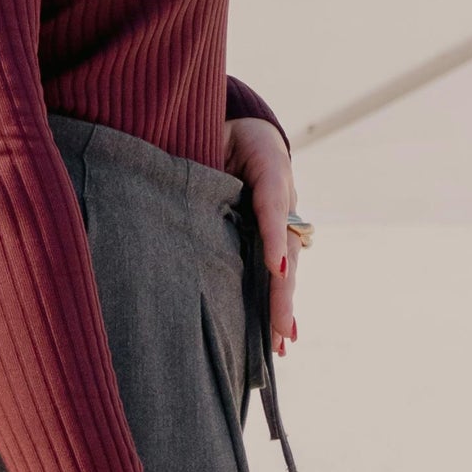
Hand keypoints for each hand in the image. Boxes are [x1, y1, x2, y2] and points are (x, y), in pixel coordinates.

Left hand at [225, 115, 301, 356]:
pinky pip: (278, 270)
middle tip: (281, 328)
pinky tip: (278, 334)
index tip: (277, 270)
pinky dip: (277, 300)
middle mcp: (283, 199)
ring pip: (286, 266)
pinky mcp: (274, 235)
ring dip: (283, 305)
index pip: (273, 204)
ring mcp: (283, 219)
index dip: (274, 237)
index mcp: (270, 167)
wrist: (241, 129)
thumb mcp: (214, 134)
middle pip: (286, 248)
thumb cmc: (220, 131)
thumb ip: (210, 161)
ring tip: (282, 343)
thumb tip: (186, 188)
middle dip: (282, 290)